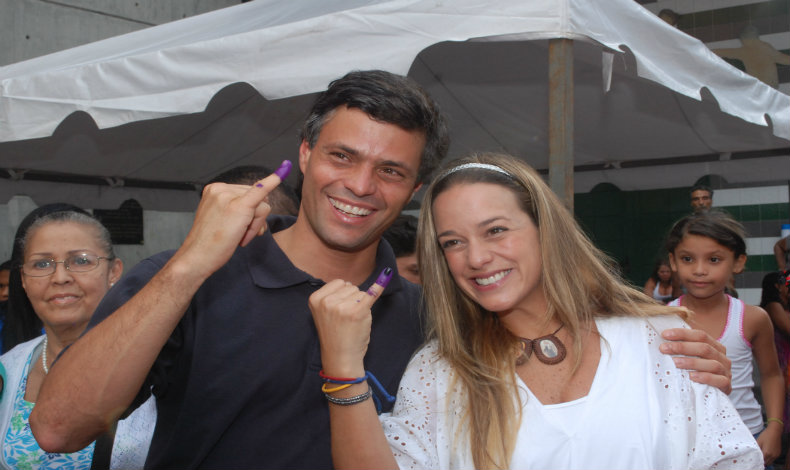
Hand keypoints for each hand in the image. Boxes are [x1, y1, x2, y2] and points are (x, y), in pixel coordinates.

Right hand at [173, 161, 290, 279]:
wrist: (198, 257)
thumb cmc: (210, 242)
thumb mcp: (222, 219)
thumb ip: (241, 208)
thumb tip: (265, 201)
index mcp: (215, 189)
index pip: (246, 194)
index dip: (250, 213)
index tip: (242, 221)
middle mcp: (221, 188)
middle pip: (257, 198)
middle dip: (254, 219)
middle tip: (239, 235)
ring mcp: (228, 196)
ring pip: (262, 205)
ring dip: (255, 225)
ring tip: (238, 237)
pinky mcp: (239, 207)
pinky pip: (261, 190)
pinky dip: (274, 180)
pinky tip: (284, 168)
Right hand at [309, 268, 391, 377]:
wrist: (340, 357)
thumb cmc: (335, 335)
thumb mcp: (326, 312)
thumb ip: (336, 295)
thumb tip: (354, 280)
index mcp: (315, 299)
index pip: (338, 283)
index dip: (343, 295)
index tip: (338, 312)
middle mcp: (327, 301)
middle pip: (350, 286)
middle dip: (352, 299)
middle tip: (346, 319)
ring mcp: (342, 306)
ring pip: (360, 292)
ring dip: (360, 304)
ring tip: (352, 321)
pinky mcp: (358, 312)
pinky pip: (372, 293)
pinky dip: (380, 286)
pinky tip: (386, 276)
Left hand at [659, 328, 731, 394]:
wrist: (713, 395)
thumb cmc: (698, 372)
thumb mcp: (692, 358)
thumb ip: (683, 349)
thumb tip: (663, 340)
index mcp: (715, 347)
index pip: (700, 335)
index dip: (682, 333)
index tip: (664, 334)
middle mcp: (722, 357)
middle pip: (704, 348)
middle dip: (682, 347)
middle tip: (664, 348)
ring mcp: (726, 371)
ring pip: (711, 364)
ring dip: (691, 362)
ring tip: (674, 362)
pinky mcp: (726, 385)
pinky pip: (718, 380)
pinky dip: (705, 377)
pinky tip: (691, 376)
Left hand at [756, 424, 781, 465]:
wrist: (774, 431)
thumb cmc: (765, 436)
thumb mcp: (758, 442)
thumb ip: (756, 449)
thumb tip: (753, 453)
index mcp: (767, 453)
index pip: (761, 460)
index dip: (757, 460)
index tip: (753, 459)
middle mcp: (772, 456)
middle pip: (766, 462)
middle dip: (761, 461)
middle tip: (757, 459)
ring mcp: (776, 455)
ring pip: (770, 461)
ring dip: (766, 460)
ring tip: (761, 457)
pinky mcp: (778, 453)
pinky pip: (773, 459)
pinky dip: (769, 458)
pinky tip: (766, 455)